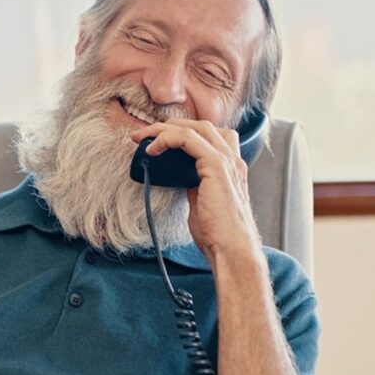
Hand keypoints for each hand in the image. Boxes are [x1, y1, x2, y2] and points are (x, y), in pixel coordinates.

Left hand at [129, 118, 260, 259]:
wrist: (231, 248)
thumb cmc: (217, 233)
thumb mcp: (202, 202)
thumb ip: (194, 185)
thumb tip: (178, 177)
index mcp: (230, 167)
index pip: (211, 135)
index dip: (185, 131)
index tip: (160, 140)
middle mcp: (232, 160)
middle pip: (201, 126)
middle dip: (170, 125)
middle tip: (144, 135)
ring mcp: (226, 161)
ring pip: (194, 128)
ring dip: (164, 129)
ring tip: (142, 138)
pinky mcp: (216, 167)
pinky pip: (188, 140)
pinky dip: (167, 139)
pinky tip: (152, 150)